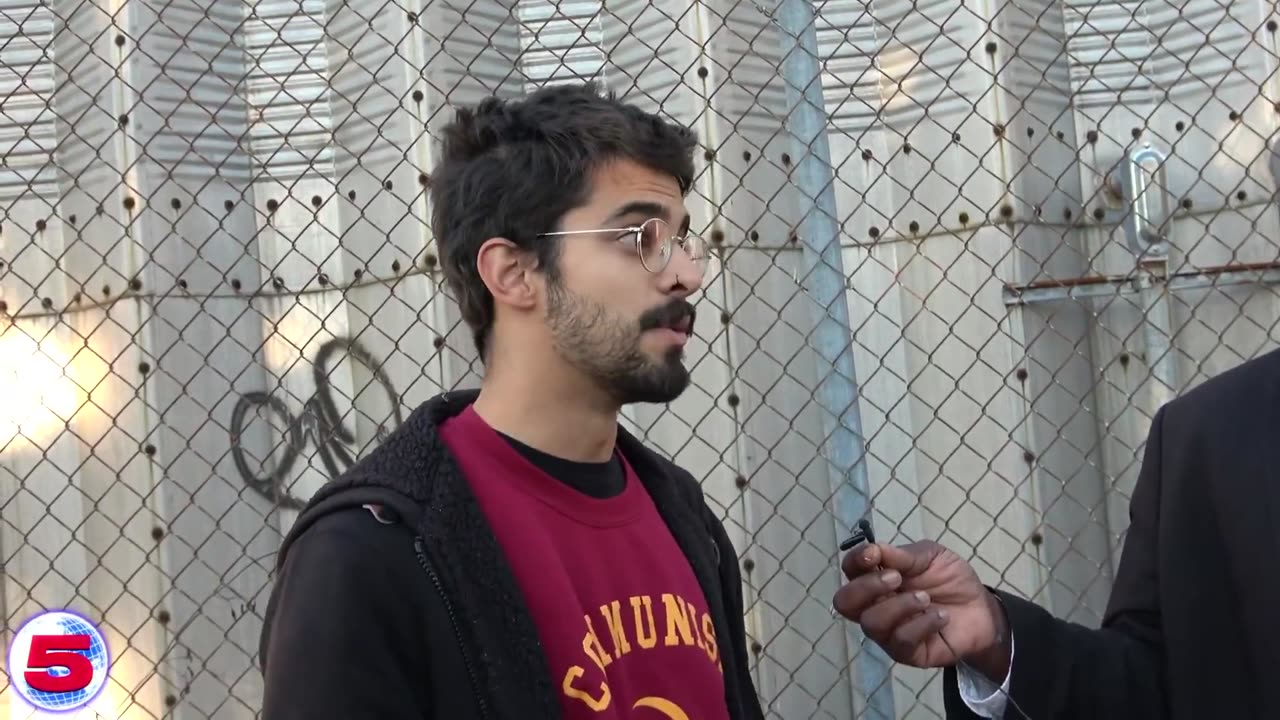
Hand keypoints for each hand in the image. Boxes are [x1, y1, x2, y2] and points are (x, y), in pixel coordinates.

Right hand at [833, 540, 1009, 679]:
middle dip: (866, 587)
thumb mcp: (930, 556)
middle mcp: (874, 605)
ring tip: (926, 598)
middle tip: (896, 578)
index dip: (855, 562)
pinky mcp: (906, 652)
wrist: (982, 609)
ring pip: (871, 624)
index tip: (873, 555)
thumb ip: (902, 555)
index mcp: (876, 578)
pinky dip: (921, 624)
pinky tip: (940, 616)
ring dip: (898, 607)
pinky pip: (900, 641)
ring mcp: (888, 631)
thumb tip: (872, 549)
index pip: (850, 571)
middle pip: (845, 602)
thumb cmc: (950, 580)